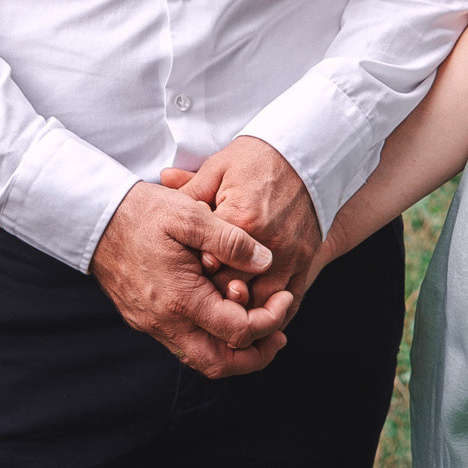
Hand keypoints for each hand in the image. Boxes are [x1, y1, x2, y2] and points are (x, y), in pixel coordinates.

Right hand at [89, 182, 294, 378]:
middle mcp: (165, 322)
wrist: (94, 218)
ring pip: (200, 359)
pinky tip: (224, 315)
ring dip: (232, 352)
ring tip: (258, 327)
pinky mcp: (144, 319)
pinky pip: (184, 345)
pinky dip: (210, 340)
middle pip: (218, 364)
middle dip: (255, 356)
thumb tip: (265, 262)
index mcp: (181, 299)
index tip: (284, 297)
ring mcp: (152, 325)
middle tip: (278, 335)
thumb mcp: (191, 214)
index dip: (270, 320)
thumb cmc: (142, 212)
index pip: (237, 332)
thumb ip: (231, 239)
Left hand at [159, 135, 322, 315]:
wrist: (306, 153)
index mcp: (240, 219)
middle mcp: (267, 243)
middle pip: (234, 289)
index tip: (184, 276)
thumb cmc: (258, 158)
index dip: (193, 276)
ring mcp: (290, 254)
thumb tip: (160, 185)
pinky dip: (273, 311)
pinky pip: (291, 298)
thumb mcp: (218, 168)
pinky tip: (256, 313)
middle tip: (198, 302)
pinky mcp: (306, 258)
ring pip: (262, 302)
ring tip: (225, 311)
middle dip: (215, 299)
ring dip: (243, 310)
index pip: (208, 265)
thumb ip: (190, 188)